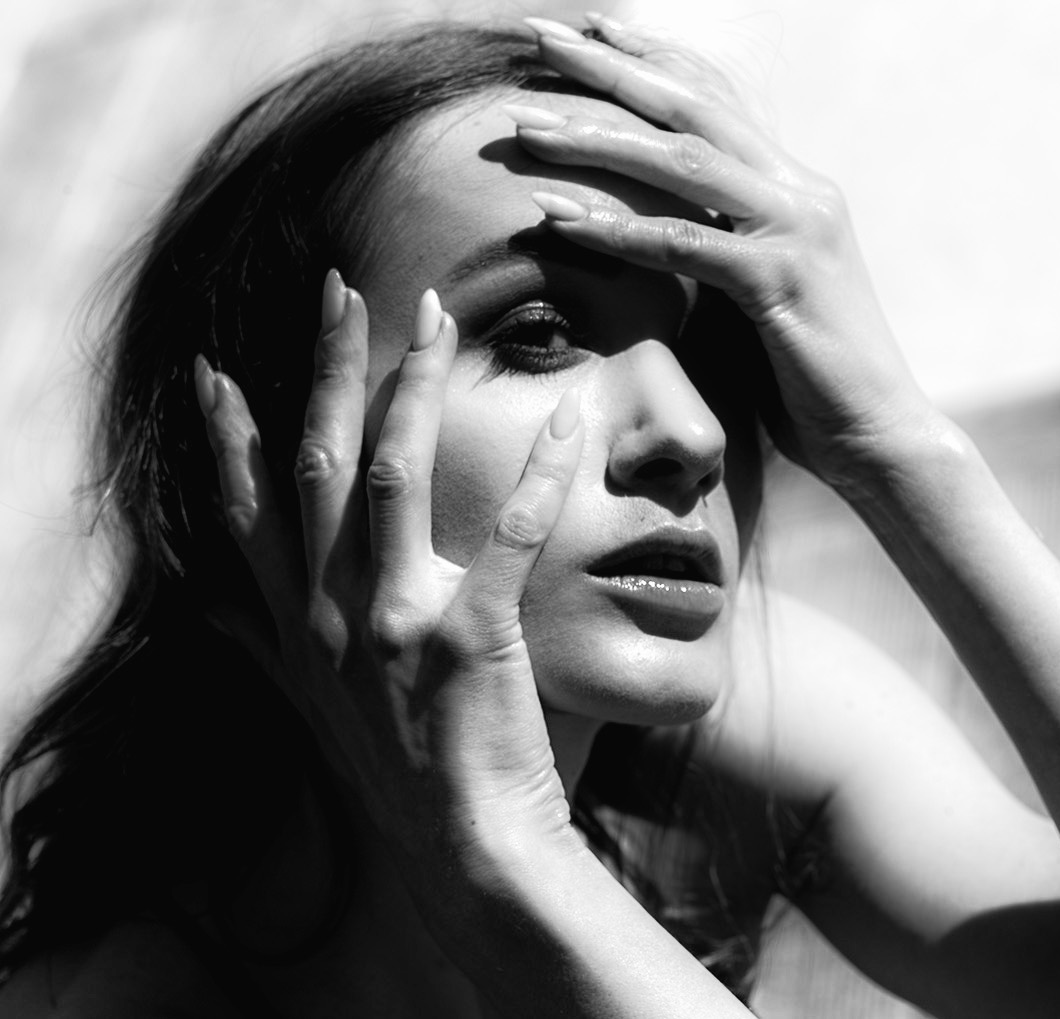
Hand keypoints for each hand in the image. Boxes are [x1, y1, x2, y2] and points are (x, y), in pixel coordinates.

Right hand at [194, 271, 586, 877]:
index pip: (248, 509)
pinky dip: (541, 471)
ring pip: (393, 473)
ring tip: (435, 319)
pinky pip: (511, 533)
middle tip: (339, 290)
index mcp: (297, 624)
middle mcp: (332, 611)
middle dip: (324, 366)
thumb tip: (209, 604)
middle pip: (316, 462)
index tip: (217, 369)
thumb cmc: (399, 772)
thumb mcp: (310, 707)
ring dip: (413, 387)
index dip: (229, 435)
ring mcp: (397, 620)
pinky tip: (568, 419)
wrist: (465, 848)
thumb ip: (261, 647)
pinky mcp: (472, 635)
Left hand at [511, 15, 944, 495]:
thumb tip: (654, 239)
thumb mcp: (762, 297)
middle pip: (693, 107)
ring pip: (683, 162)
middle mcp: (801, 191)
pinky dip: (619, 231)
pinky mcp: (784, 280)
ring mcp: (797, 230)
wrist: (880, 435)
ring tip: (524, 126)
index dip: (651, 60)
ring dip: (596, 140)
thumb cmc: (812, 379)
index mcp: (795, 188)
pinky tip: (560, 220)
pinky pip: (686, 243)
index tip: (589, 32)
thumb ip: (721, 253)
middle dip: (611, 68)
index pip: (716, 102)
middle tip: (539, 36)